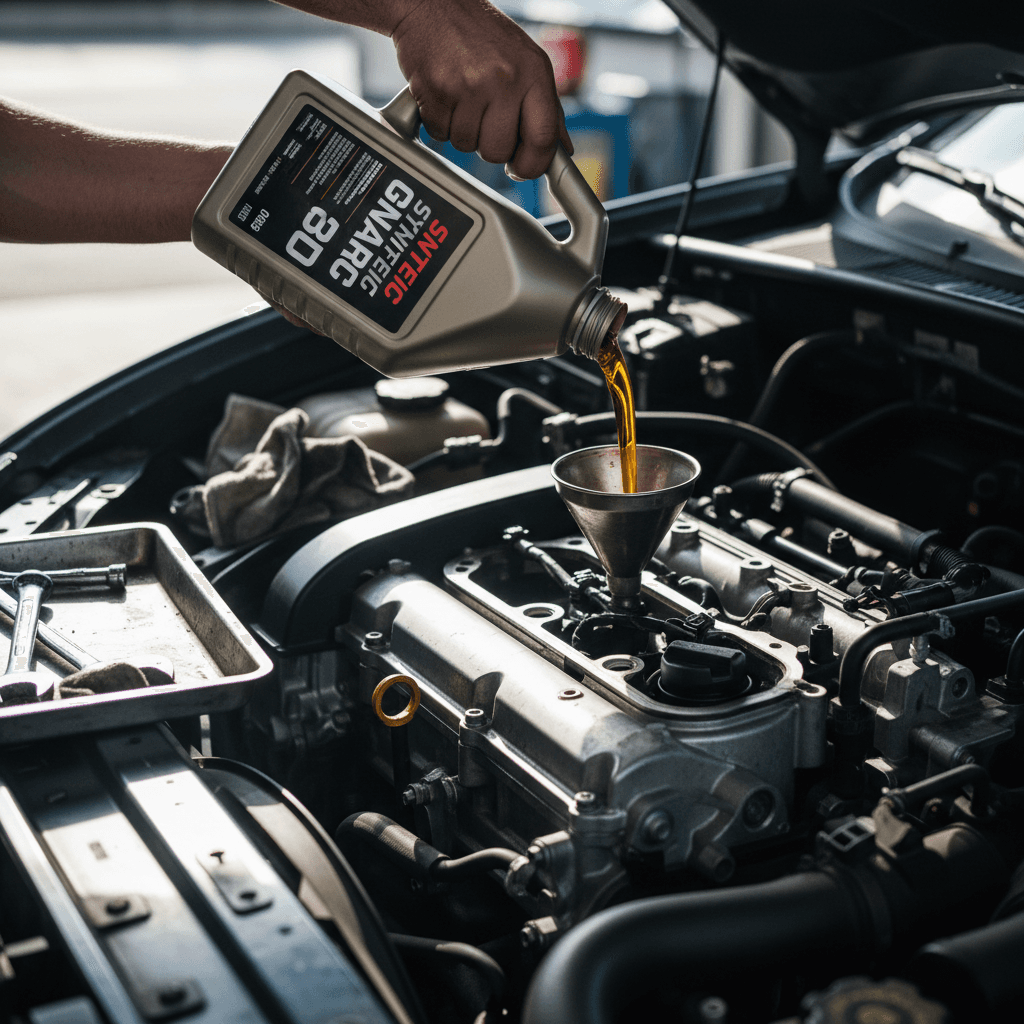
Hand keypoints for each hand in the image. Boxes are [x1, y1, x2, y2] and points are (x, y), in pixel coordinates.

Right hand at [391, 0, 571, 178]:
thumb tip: (562, 149)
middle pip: (498, 151)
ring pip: (466, 146)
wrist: (433, 4)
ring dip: (462, 132)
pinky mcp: (436, 91)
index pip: (543, 138)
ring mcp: (469, 86)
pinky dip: (440, 122)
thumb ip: (547, 108)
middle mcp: (504, 79)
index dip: (532, 164)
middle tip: (484, 118)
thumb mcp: (526, 62)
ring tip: (463, 99)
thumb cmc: (481, 34)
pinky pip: (440, 134)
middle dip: (489, 144)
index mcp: (533, 72)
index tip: (521, 168)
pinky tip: (445, 95)